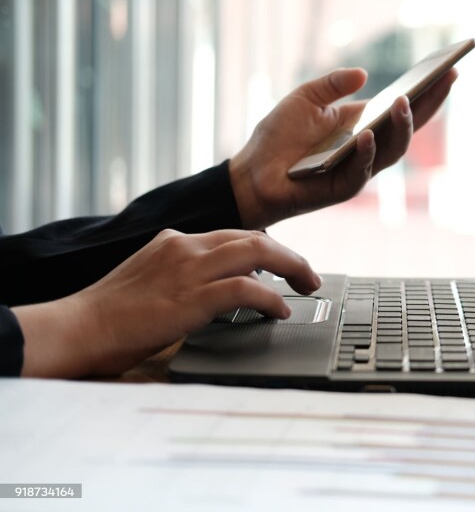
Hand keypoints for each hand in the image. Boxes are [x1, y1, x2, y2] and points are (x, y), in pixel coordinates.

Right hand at [13, 229, 318, 377]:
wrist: (77, 328)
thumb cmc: (107, 316)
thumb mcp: (148, 281)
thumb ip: (181, 277)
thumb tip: (214, 293)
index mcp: (174, 241)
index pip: (233, 234)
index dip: (265, 249)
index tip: (281, 264)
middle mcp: (185, 246)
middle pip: (254, 236)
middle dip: (288, 254)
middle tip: (308, 275)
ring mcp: (190, 268)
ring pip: (258, 251)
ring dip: (291, 267)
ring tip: (306, 286)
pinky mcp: (193, 296)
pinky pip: (248, 288)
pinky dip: (271, 298)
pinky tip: (279, 311)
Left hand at [229, 67, 456, 229]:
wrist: (251, 172)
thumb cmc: (278, 137)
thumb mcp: (305, 98)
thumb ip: (332, 84)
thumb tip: (364, 74)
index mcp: (365, 125)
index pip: (404, 109)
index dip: (428, 92)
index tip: (448, 68)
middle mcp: (369, 148)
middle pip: (409, 128)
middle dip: (429, 104)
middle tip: (444, 79)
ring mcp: (359, 169)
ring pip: (392, 151)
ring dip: (401, 127)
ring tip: (403, 102)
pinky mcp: (342, 188)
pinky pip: (361, 173)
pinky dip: (366, 154)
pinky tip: (367, 136)